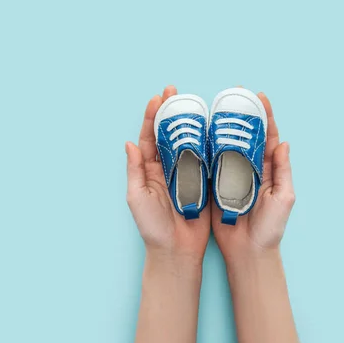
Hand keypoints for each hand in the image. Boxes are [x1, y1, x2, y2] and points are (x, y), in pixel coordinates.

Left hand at [126, 86, 210, 263]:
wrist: (176, 251)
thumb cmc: (153, 227)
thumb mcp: (137, 197)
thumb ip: (135, 170)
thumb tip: (129, 143)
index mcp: (150, 171)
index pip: (150, 137)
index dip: (153, 117)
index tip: (157, 98)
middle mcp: (168, 168)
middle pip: (170, 134)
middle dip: (172, 112)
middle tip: (176, 92)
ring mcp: (187, 174)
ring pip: (189, 142)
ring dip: (192, 123)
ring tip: (196, 103)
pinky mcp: (203, 182)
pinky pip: (206, 159)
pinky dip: (209, 143)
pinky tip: (214, 128)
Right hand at [212, 92, 295, 258]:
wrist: (249, 253)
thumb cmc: (270, 229)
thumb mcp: (283, 199)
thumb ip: (283, 172)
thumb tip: (283, 143)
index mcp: (268, 169)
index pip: (267, 137)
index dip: (264, 116)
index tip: (258, 96)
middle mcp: (249, 169)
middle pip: (244, 136)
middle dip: (240, 115)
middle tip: (232, 95)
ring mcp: (231, 176)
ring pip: (225, 146)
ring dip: (219, 128)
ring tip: (212, 108)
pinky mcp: (215, 186)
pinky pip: (209, 164)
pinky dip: (204, 149)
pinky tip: (197, 134)